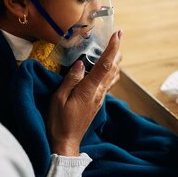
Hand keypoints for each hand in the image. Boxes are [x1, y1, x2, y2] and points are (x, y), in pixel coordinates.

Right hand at [47, 30, 122, 155]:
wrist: (66, 142)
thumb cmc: (58, 121)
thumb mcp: (59, 98)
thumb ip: (71, 80)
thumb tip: (81, 63)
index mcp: (89, 89)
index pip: (104, 65)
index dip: (112, 48)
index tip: (117, 34)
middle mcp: (99, 92)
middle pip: (113, 68)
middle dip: (117, 51)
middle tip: (119, 35)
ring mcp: (99, 98)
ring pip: (112, 76)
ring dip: (116, 61)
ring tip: (117, 49)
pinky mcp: (97, 102)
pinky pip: (108, 83)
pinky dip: (110, 71)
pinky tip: (109, 69)